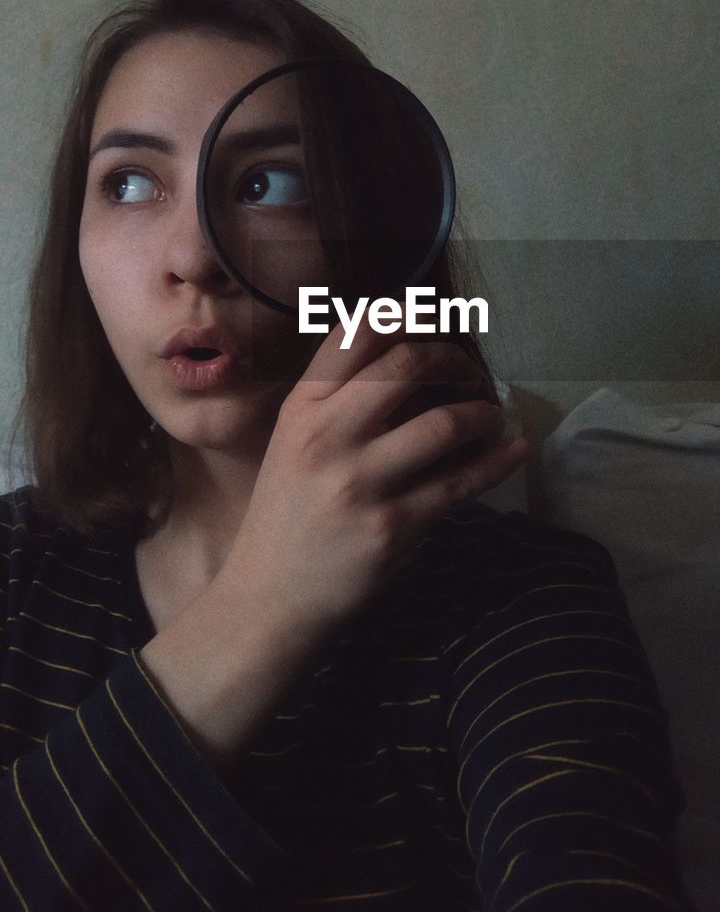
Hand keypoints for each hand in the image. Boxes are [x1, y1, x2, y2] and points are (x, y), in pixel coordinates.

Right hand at [225, 309, 527, 633]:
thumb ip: (340, 399)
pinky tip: (513, 449)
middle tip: (471, 375)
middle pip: (407, 363)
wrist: (270, 596)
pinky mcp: (392, 527)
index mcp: (303, 407)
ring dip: (483, 414)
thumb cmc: (288, 512)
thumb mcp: (294, 441)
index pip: (358, 331)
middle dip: (455, 360)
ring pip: (445, 423)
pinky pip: (461, 484)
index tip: (436, 325)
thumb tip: (416, 356)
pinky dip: (497, 461)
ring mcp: (360, 482)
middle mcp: (327, 434)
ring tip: (491, 417)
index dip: (408, 314)